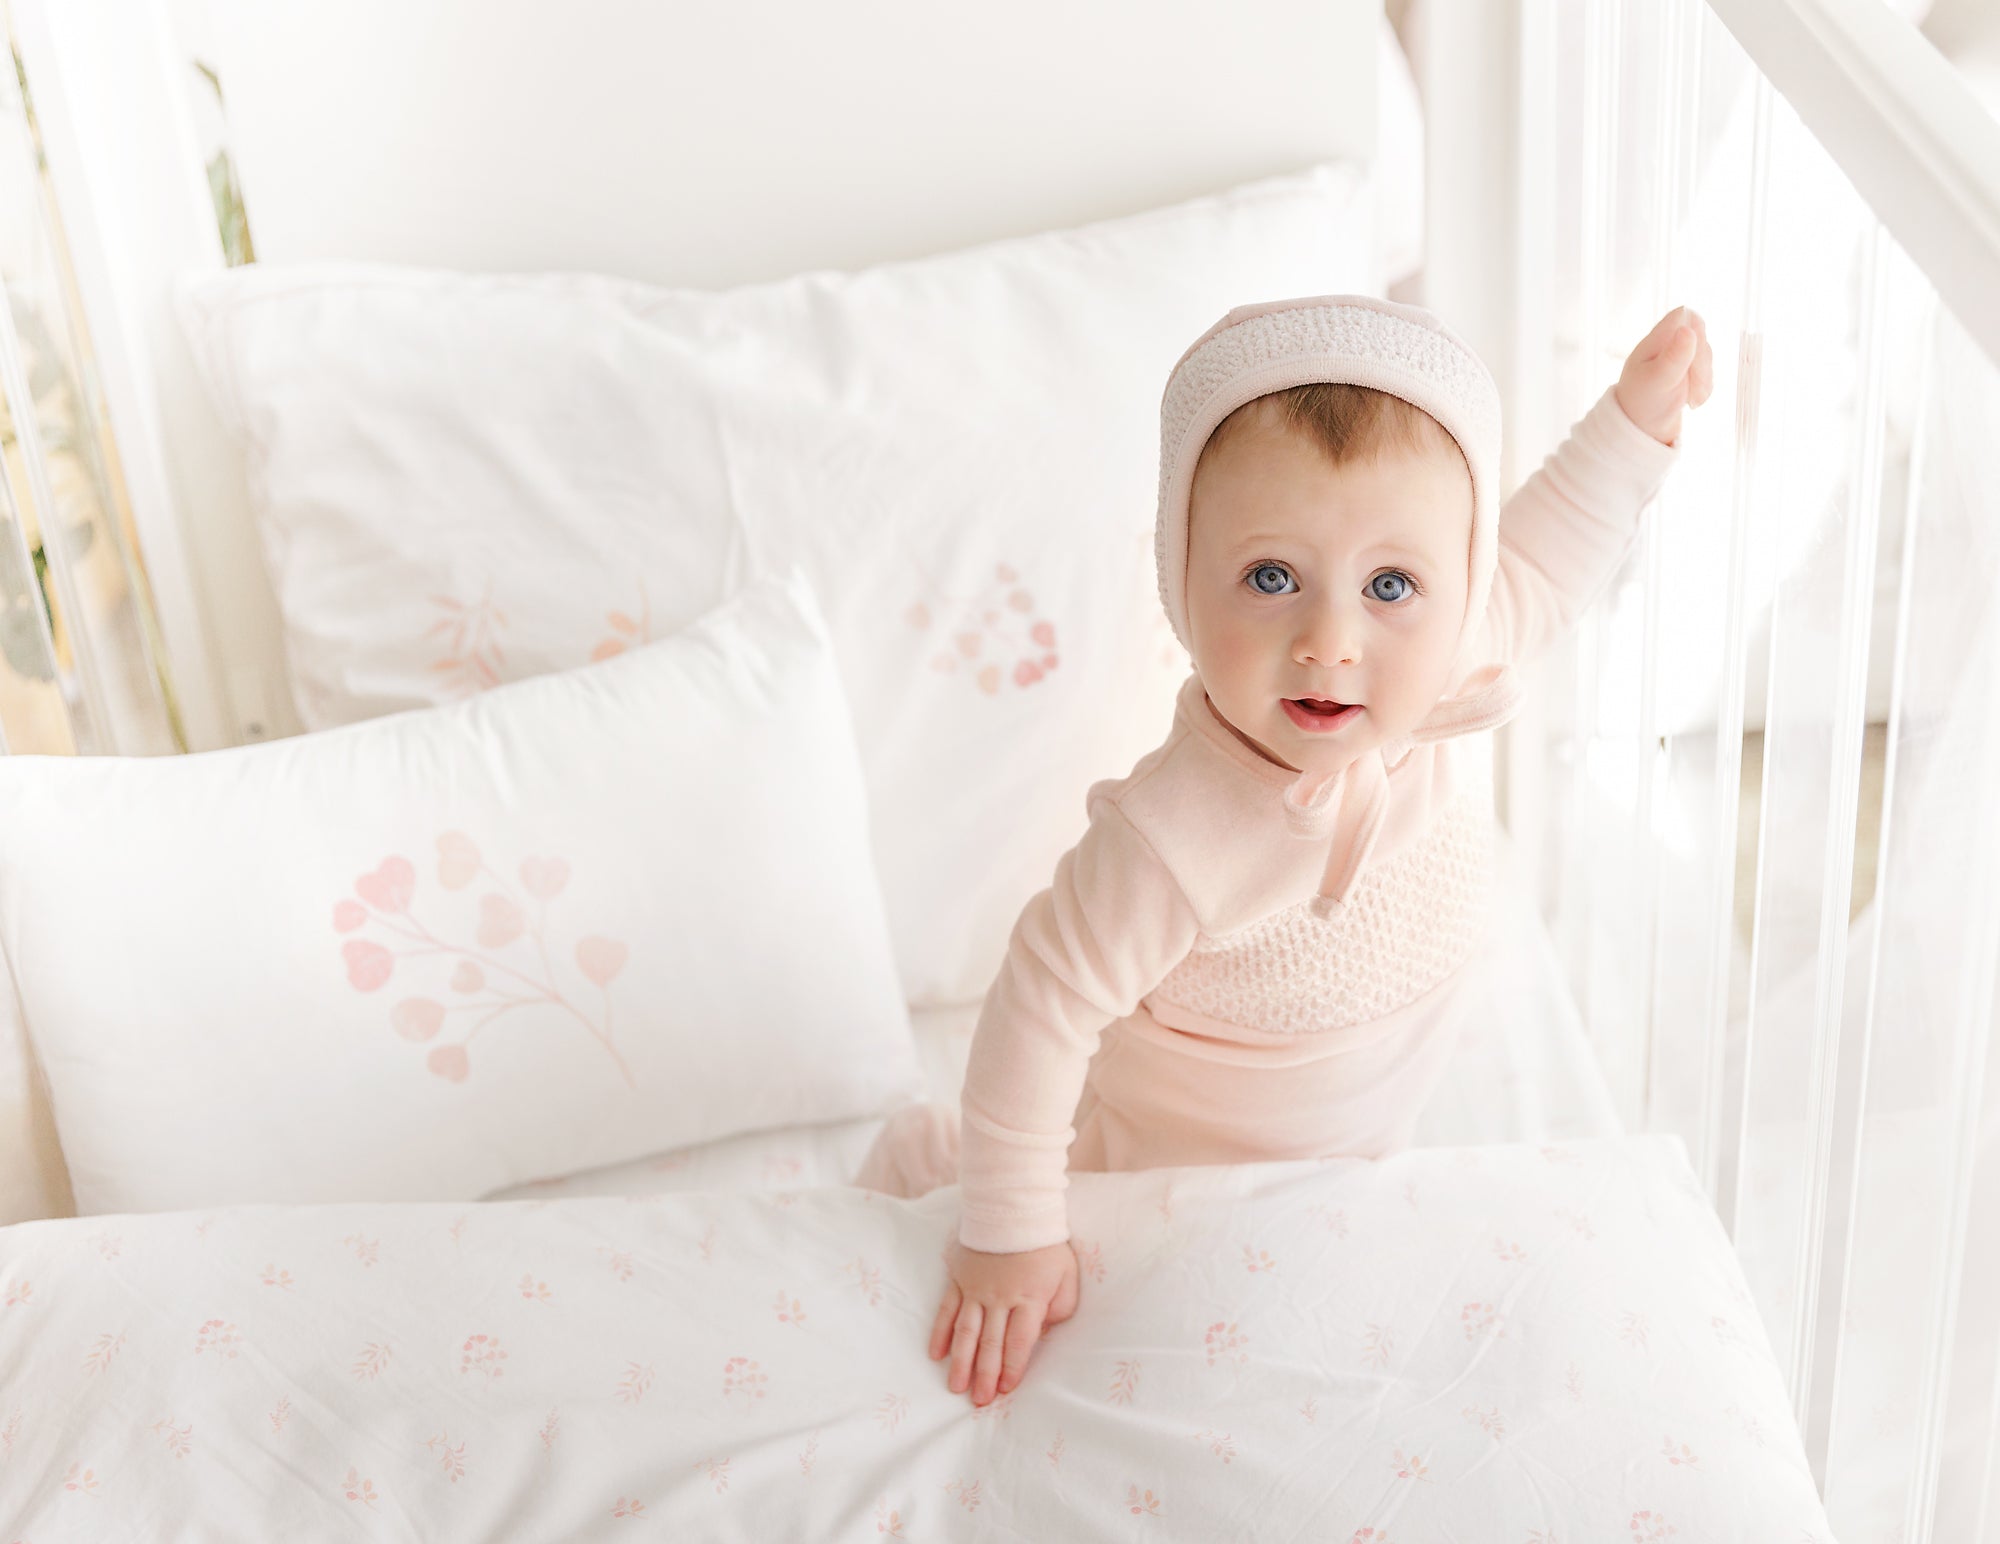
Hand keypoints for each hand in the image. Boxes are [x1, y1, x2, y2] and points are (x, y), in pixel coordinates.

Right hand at [928, 1236, 1079, 1404]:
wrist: (1013, 1207)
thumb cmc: (1045, 1245)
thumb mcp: (1067, 1275)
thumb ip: (1059, 1307)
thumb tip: (1042, 1334)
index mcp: (1029, 1298)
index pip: (1020, 1341)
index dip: (1013, 1367)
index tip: (1007, 1389)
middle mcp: (999, 1298)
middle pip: (991, 1343)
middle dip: (985, 1375)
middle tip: (979, 1401)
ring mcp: (976, 1289)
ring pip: (966, 1332)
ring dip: (961, 1362)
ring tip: (955, 1387)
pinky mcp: (959, 1279)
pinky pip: (946, 1310)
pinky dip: (940, 1333)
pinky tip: (935, 1354)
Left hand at [1615, 304, 1714, 446]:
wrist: (1642, 432)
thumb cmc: (1643, 404)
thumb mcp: (1659, 379)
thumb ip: (1675, 355)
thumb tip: (1688, 329)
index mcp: (1655, 340)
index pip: (1684, 315)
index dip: (1696, 330)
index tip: (1694, 353)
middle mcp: (1667, 346)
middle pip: (1701, 337)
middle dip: (1703, 362)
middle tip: (1693, 385)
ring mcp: (1677, 359)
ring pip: (1706, 355)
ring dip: (1704, 378)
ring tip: (1691, 399)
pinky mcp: (1686, 374)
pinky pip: (1707, 373)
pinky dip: (1704, 387)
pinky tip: (1691, 402)